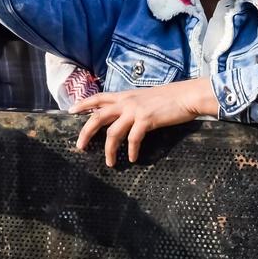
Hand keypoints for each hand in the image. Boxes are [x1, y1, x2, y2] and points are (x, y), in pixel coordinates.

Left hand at [70, 78, 215, 165]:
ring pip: (113, 132)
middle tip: (80, 146)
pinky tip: (133, 159)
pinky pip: (133, 139)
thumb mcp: (144, 97)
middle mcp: (126, 101)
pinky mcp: (146, 120)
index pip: (98, 97)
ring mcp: (135, 110)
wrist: (186, 95)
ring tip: (110, 163)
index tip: (71, 110)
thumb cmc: (168, 98)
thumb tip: (123, 116)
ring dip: (109, 150)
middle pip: (97, 116)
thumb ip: (131, 105)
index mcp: (125, 95)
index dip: (83, 104)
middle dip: (86, 132)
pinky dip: (131, 151)